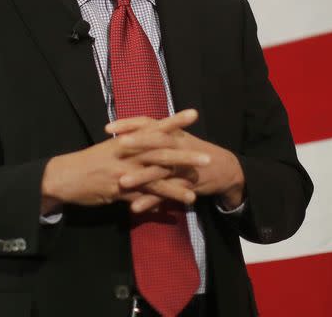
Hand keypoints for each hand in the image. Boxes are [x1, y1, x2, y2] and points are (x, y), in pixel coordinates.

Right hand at [40, 111, 210, 212]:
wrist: (64, 177)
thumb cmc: (88, 161)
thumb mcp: (111, 147)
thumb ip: (131, 145)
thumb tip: (149, 138)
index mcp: (127, 140)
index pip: (154, 127)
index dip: (174, 121)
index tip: (193, 113)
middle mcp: (128, 153)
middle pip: (161, 152)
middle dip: (185, 155)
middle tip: (207, 157)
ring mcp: (124, 172)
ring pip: (155, 176)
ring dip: (177, 183)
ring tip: (197, 187)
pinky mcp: (119, 191)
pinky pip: (143, 197)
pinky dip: (158, 201)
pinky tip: (171, 206)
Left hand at [107, 109, 245, 211]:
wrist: (223, 168)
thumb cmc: (194, 151)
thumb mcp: (178, 138)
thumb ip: (157, 134)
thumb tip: (129, 131)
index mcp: (173, 133)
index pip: (150, 123)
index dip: (129, 124)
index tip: (108, 127)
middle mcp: (178, 146)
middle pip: (157, 141)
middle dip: (138, 142)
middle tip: (118, 145)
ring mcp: (183, 166)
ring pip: (160, 170)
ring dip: (141, 177)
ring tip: (121, 183)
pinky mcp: (186, 185)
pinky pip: (166, 194)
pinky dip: (151, 201)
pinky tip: (135, 208)